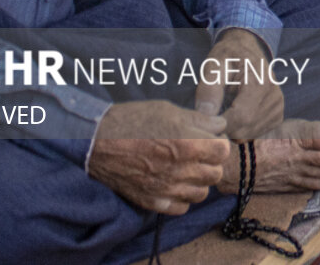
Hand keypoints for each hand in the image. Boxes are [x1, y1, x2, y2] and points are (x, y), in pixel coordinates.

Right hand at [87, 101, 229, 213]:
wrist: (96, 141)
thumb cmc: (133, 121)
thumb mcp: (169, 111)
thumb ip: (199, 120)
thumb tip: (219, 125)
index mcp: (188, 143)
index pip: (223, 151)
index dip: (219, 143)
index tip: (211, 139)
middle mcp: (180, 169)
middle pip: (214, 174)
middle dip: (211, 162)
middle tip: (200, 153)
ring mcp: (166, 188)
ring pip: (201, 193)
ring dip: (198, 181)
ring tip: (187, 169)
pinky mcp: (152, 201)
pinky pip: (180, 207)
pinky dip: (182, 197)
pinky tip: (174, 183)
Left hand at [194, 28, 283, 140]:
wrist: (247, 51)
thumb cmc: (228, 57)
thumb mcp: (214, 64)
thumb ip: (209, 87)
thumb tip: (207, 114)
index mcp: (262, 82)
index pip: (240, 117)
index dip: (218, 125)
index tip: (203, 120)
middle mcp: (275, 97)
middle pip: (243, 130)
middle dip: (221, 128)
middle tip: (209, 114)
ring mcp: (278, 109)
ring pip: (247, 136)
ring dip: (230, 129)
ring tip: (223, 109)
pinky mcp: (277, 117)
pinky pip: (252, 135)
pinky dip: (239, 130)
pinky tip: (234, 113)